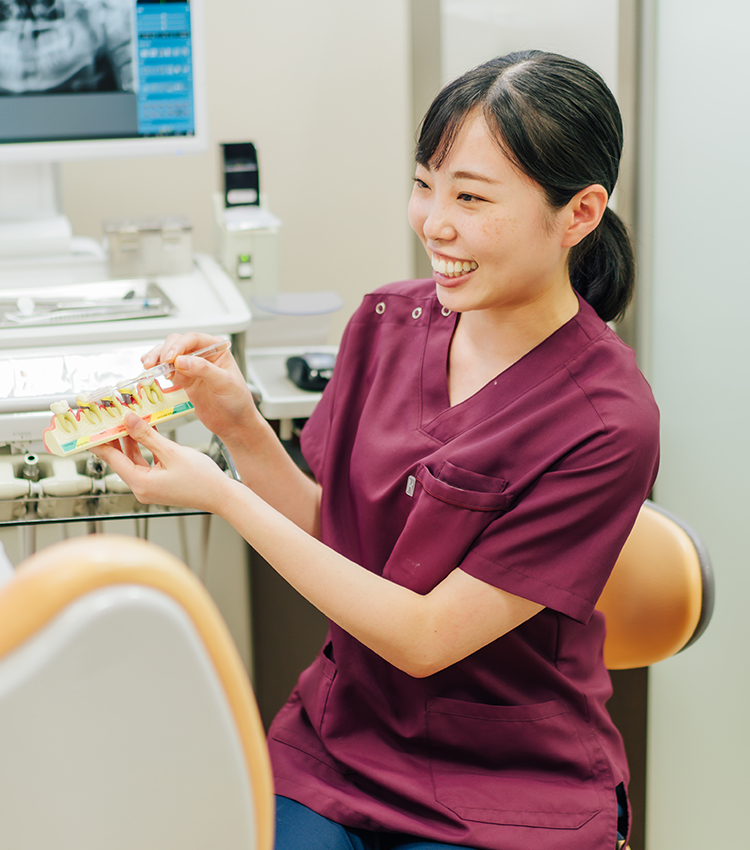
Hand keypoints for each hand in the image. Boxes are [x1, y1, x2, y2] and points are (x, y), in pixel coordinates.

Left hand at [91, 412, 232, 512]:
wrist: (221, 496)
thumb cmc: (202, 480)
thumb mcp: (172, 452)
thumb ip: (147, 436)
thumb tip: (128, 420)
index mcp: (142, 484)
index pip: (112, 459)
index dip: (100, 441)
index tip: (90, 428)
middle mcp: (142, 488)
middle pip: (121, 460)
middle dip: (116, 438)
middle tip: (110, 418)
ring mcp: (150, 487)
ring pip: (133, 460)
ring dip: (131, 441)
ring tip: (128, 421)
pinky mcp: (158, 484)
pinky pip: (145, 463)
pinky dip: (143, 448)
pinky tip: (145, 433)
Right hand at [142, 333, 258, 442]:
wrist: (234, 423)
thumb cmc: (237, 401)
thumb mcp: (224, 383)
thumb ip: (203, 370)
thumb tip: (182, 360)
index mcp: (217, 349)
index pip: (194, 339)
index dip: (179, 345)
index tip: (171, 357)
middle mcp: (203, 355)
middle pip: (178, 343)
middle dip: (165, 351)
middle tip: (159, 364)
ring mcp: (192, 367)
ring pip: (169, 355)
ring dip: (157, 359)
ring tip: (149, 366)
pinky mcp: (184, 380)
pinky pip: (168, 370)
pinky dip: (157, 369)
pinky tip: (151, 371)